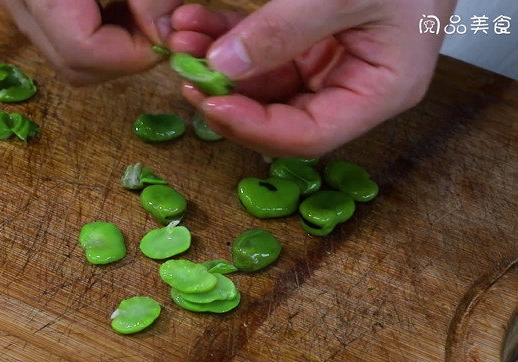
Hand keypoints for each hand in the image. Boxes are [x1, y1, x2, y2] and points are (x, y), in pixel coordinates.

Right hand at [0, 0, 181, 84]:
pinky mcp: (26, 1)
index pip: (83, 51)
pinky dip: (99, 29)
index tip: (169, 31)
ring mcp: (15, 3)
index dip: (134, 52)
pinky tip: (118, 3)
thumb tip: (168, 38)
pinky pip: (61, 34)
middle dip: (126, 56)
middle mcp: (15, 1)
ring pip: (67, 56)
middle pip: (74, 65)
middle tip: (159, 23)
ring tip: (138, 9)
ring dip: (114, 45)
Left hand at [169, 0, 456, 156]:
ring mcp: (329, 67)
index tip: (211, 104)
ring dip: (219, 65)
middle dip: (227, 95)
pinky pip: (263, 52)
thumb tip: (224, 66)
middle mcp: (353, 89)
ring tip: (182, 38)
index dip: (255, 128)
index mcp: (380, 91)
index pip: (309, 135)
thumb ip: (284, 30)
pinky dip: (229, 39)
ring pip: (263, 84)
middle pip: (279, 116)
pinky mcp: (311, 44)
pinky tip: (199, 24)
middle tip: (187, 72)